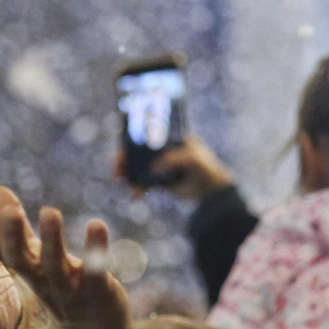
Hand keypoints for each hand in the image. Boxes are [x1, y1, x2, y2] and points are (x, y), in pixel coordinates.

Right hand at [0, 187, 129, 328]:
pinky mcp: (98, 291)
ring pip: (55, 267)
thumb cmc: (61, 287)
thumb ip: (18, 228)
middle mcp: (43, 280)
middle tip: (10, 210)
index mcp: (26, 269)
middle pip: (21, 261)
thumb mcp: (36, 258)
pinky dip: (95, 251)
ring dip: (52, 240)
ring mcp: (69, 289)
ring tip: (49, 211)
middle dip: (13, 236)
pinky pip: (95, 272)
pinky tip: (97, 224)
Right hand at [113, 137, 234, 199]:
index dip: (130, 139)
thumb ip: (175, 159)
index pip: (145, 133)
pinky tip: (136, 195)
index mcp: (168, 136)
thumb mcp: (193, 159)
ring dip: (127, 174)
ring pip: (137, 167)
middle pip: (136, 150)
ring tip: (122, 182)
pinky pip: (143, 182)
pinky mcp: (159, 180)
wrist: (212, 190)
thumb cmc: (205, 167)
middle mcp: (161, 148)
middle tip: (117, 168)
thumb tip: (154, 167)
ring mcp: (158, 164)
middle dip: (124, 159)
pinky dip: (137, 188)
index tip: (122, 148)